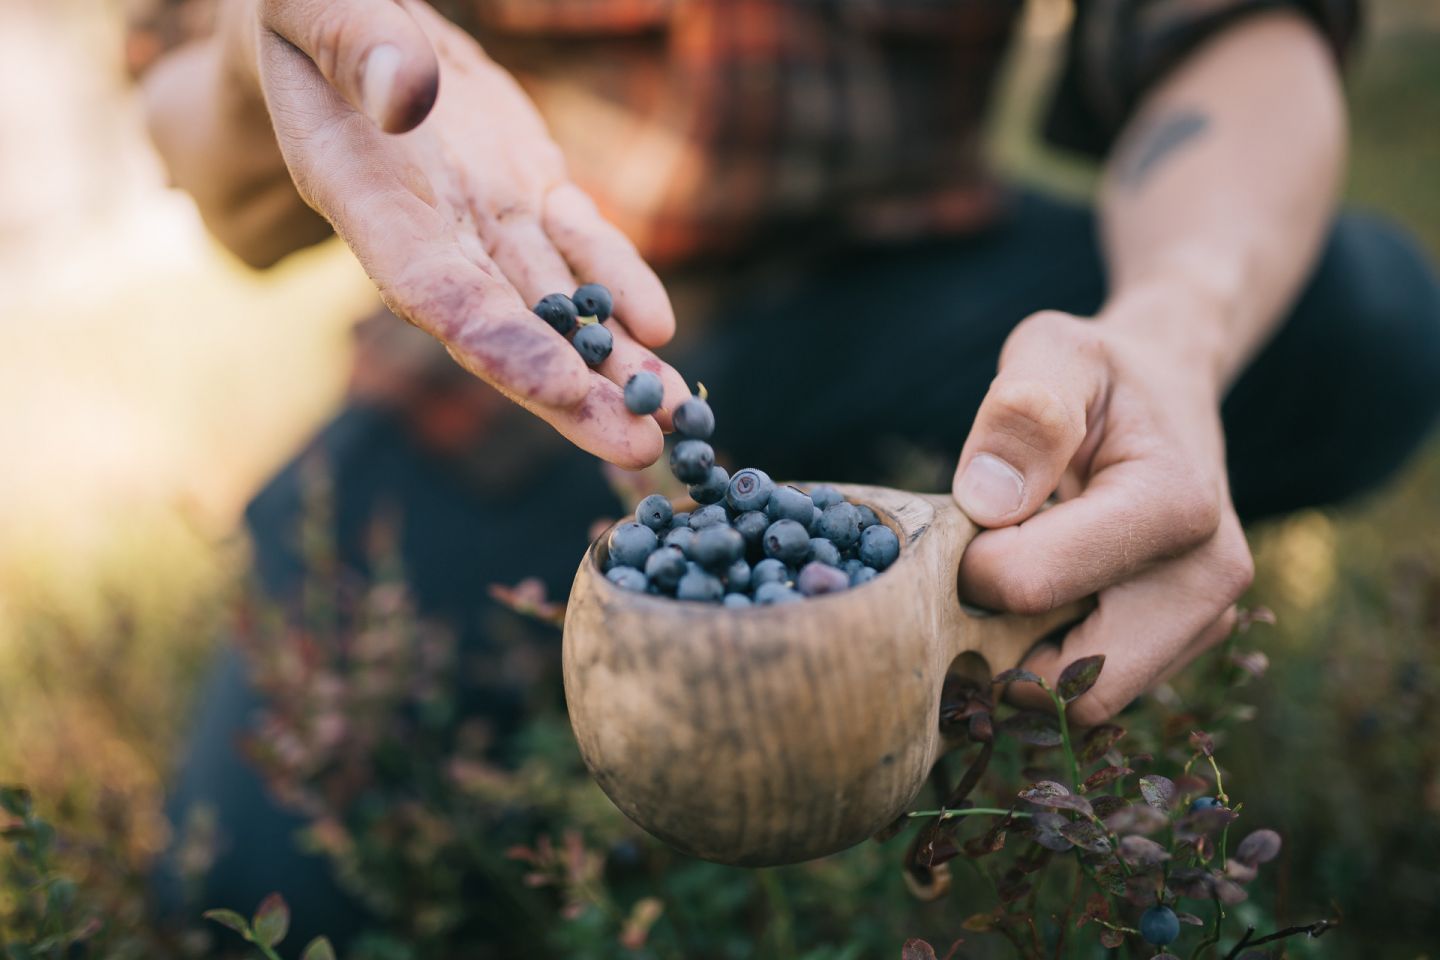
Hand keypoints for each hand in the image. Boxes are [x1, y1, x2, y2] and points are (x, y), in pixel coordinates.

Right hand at [143, 0, 686, 467]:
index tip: (564, 388)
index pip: (436, 292)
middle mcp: (427, 230)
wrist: (332, 20)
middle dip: (572, 392)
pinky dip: (619, 286)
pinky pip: (580, 250)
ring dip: (611, 363)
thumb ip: (357, 43)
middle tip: (640, 448)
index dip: (499, 343)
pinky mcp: (527, 192)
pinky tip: (660, 331)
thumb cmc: (302, 3)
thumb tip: (409, 91)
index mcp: (364, 198)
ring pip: (553, 306)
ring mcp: (483, 218)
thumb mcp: (313, 2)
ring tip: (673, 417)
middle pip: (504, 329)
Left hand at [952, 290, 1254, 725]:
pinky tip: (1038, 600)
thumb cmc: (1101, 374)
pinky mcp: (1182, 645)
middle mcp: (1210, 581)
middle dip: (1000, 645)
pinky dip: (1048, 661)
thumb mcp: (1055, 351)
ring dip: (1023, 656)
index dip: (968, 565)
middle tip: (971, 581)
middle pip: (1070, 680)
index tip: (962, 523)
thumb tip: (988, 499)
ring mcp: (1204, 622)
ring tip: (1011, 579)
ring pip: (1081, 700)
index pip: (1033, 586)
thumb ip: (1023, 409)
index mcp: (1176, 506)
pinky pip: (1094, 691)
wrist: (1170, 390)